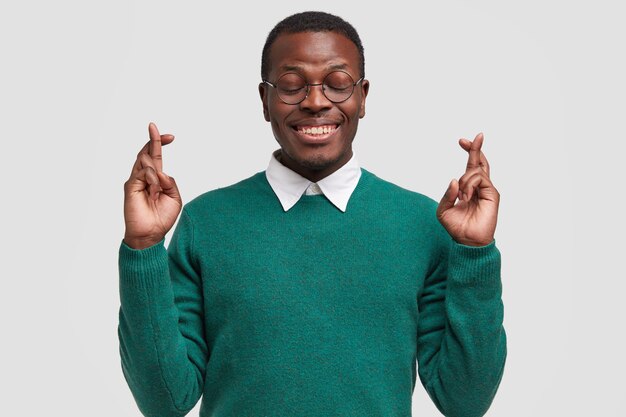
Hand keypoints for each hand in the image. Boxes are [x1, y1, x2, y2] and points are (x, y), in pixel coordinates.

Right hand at [123, 122, 181, 248]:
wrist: (151, 234)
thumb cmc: (162, 218)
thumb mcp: (175, 197)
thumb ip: (170, 182)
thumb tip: (160, 172)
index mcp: (155, 178)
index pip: (155, 156)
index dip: (160, 143)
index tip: (170, 136)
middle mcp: (144, 177)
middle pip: (147, 152)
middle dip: (154, 139)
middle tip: (161, 130)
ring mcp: (136, 180)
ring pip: (145, 160)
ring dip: (156, 172)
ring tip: (157, 192)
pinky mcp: (130, 186)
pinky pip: (143, 173)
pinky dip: (152, 180)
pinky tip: (154, 192)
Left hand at [436, 133, 499, 246]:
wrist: (467, 241)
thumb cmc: (456, 227)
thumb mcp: (443, 209)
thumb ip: (447, 194)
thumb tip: (454, 180)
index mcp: (469, 188)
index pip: (471, 166)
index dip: (470, 152)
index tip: (462, 141)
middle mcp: (480, 187)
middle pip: (480, 162)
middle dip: (476, 147)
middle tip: (477, 135)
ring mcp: (487, 189)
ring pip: (476, 171)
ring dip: (464, 181)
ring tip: (462, 197)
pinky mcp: (493, 194)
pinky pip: (480, 179)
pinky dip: (469, 185)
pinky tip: (466, 196)